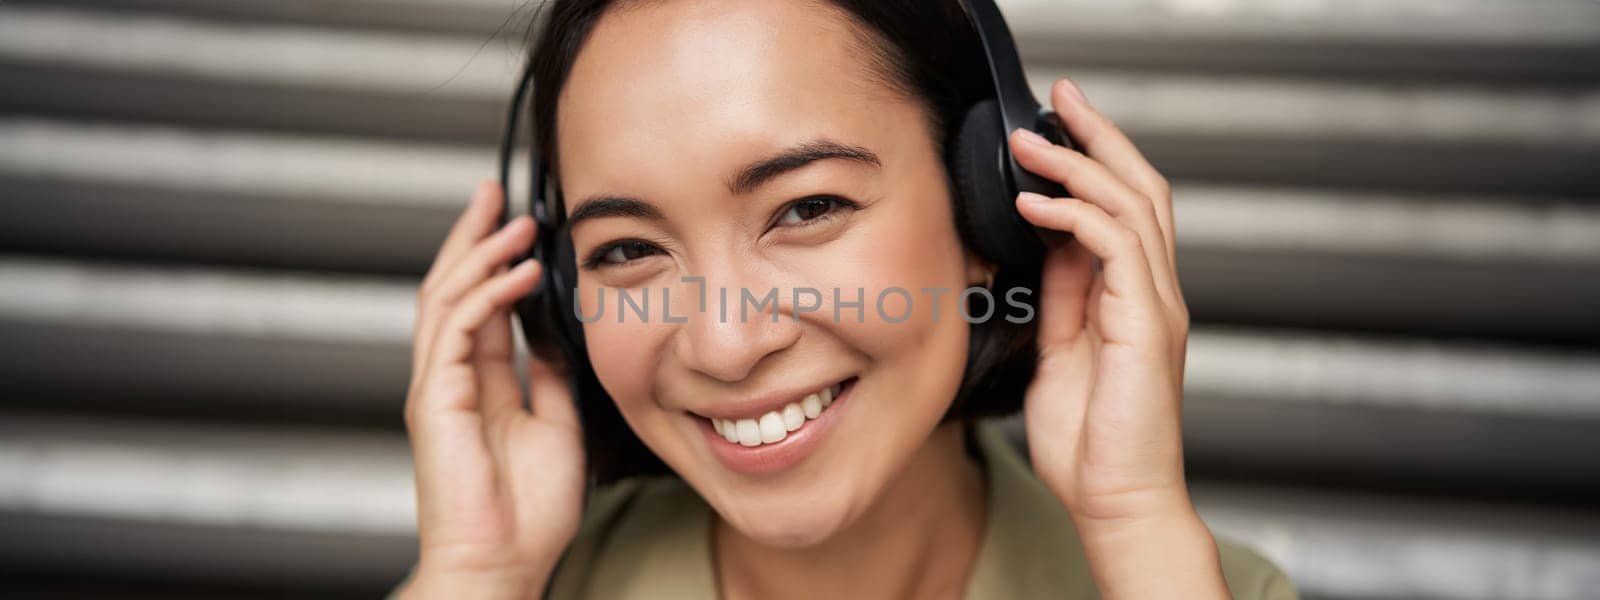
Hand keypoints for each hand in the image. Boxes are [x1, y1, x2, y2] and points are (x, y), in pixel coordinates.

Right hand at [400, 182, 585, 598]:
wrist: (502, 564)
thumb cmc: (526, 513)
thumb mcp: (556, 427)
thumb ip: (549, 378)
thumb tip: (556, 335)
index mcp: (477, 385)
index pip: (478, 304)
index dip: (493, 260)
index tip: (517, 222)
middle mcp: (449, 379)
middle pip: (451, 288)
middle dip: (472, 237)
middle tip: (494, 192)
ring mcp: (438, 387)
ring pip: (447, 298)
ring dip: (480, 252)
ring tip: (513, 218)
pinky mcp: (435, 399)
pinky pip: (458, 330)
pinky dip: (488, 293)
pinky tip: (519, 271)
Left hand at [1010, 80, 1223, 596]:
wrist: (1116, 502)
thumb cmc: (1091, 446)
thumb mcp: (1061, 354)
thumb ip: (1061, 300)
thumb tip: (1046, 248)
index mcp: (1133, 300)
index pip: (1124, 209)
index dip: (1093, 162)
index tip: (1053, 129)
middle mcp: (1153, 294)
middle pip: (1140, 188)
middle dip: (1099, 137)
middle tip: (1060, 98)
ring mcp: (1156, 306)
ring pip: (1132, 205)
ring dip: (1079, 164)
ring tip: (1030, 141)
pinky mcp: (1146, 324)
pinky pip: (1116, 246)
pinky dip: (1075, 215)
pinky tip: (1035, 204)